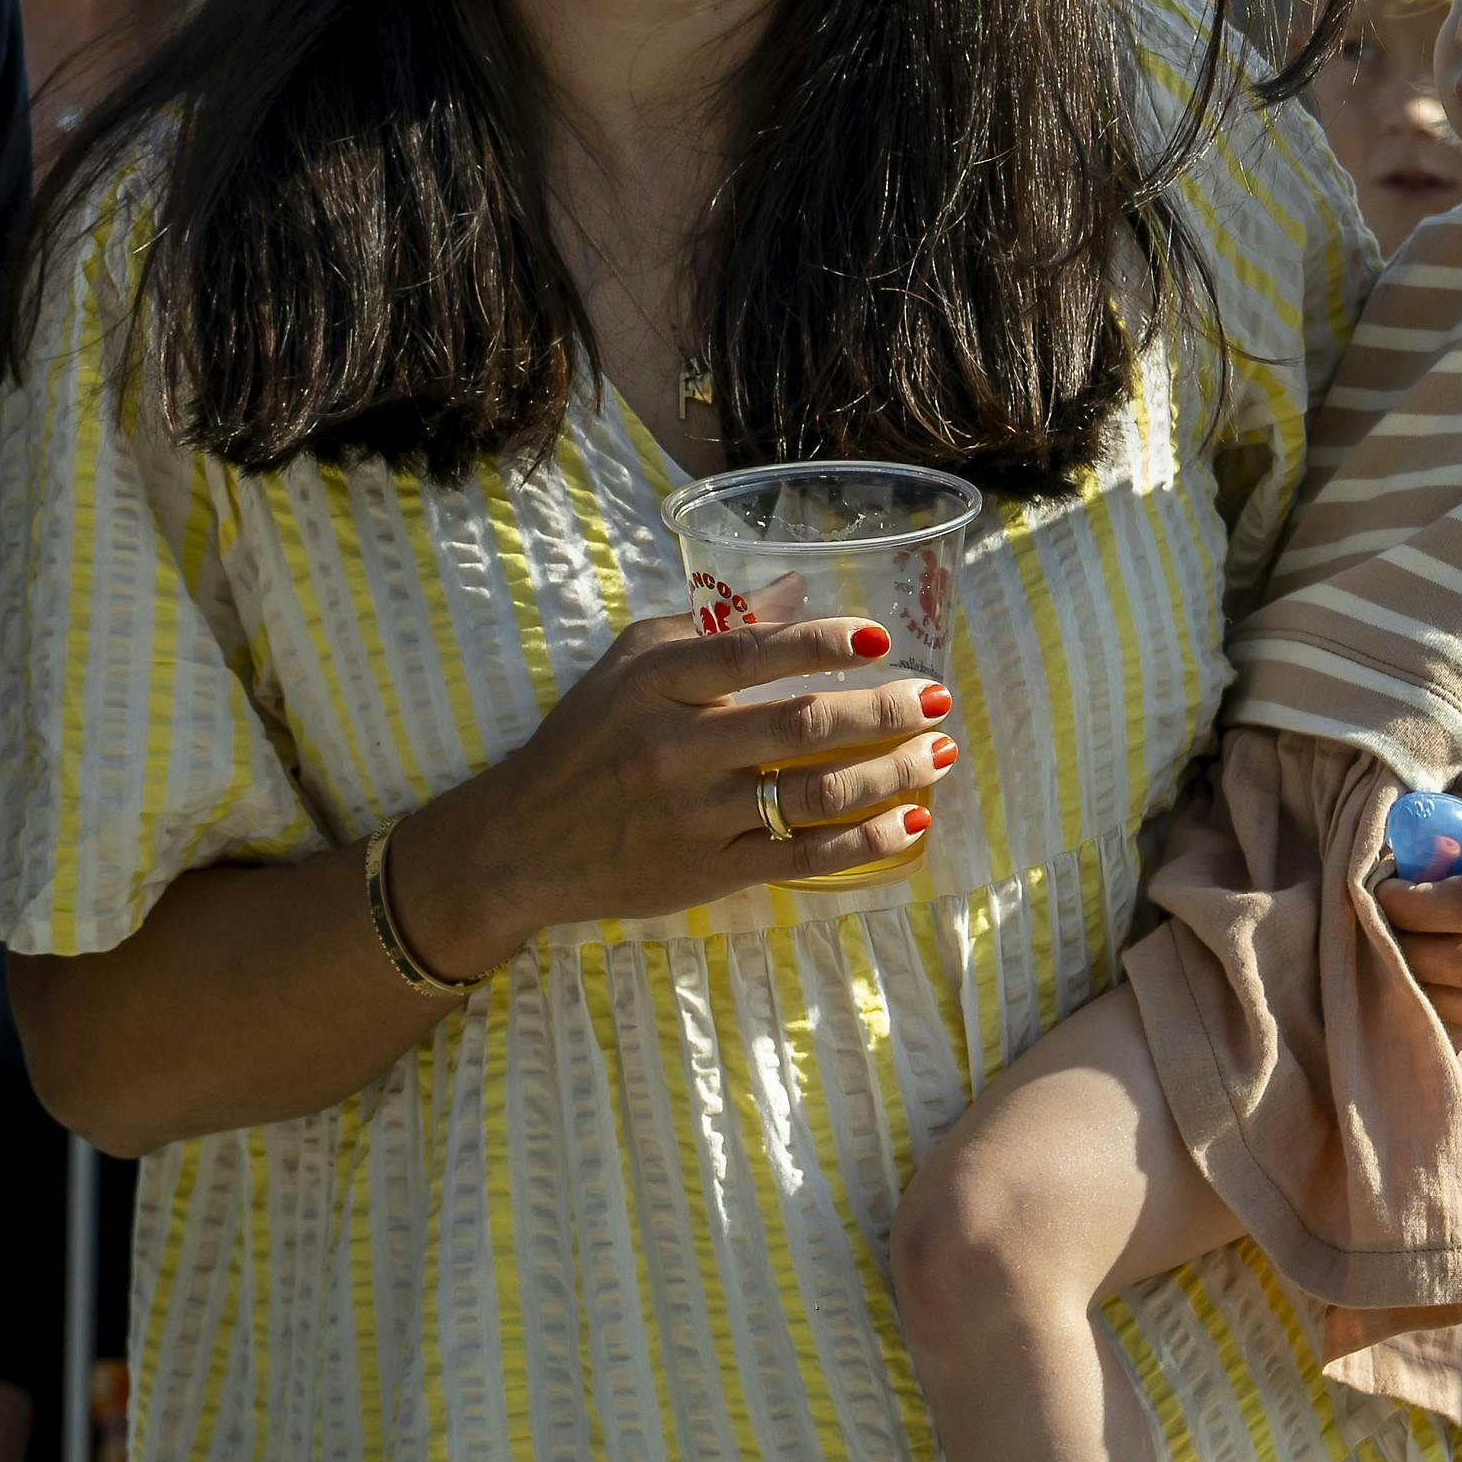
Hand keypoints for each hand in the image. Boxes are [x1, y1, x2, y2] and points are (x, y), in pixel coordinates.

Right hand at [385, 610, 949, 962]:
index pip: (751, 655)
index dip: (823, 643)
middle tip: (936, 698)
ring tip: (938, 755)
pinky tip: (908, 822)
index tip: (882, 638)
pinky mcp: (706, 872)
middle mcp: (676, 748)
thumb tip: (795, 588)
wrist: (523, 842)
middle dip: (882, 711)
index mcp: (657, 684)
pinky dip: (862, 841)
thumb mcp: (632, 662)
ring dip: (888, 774)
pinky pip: (800, 857)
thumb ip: (711, 626)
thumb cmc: (587, 738)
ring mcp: (693, 816)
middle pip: (800, 726)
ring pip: (811, 793)